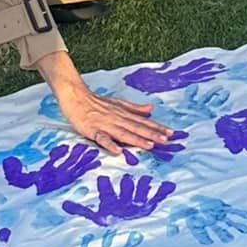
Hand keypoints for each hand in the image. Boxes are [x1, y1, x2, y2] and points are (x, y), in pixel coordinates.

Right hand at [39, 53, 170, 156]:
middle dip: (152, 134)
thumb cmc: (96, 102)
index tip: (171, 133)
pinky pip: (102, 138)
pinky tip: (118, 151)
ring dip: (137, 139)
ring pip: (123, 133)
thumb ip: (134, 108)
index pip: (143, 121)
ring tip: (150, 145)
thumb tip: (151, 110)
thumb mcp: (117, 103)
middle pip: (136, 127)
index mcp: (123, 113)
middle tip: (166, 141)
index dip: (157, 127)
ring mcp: (105, 124)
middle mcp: (116, 119)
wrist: (75, 96)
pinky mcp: (92, 130)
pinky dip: (110, 144)